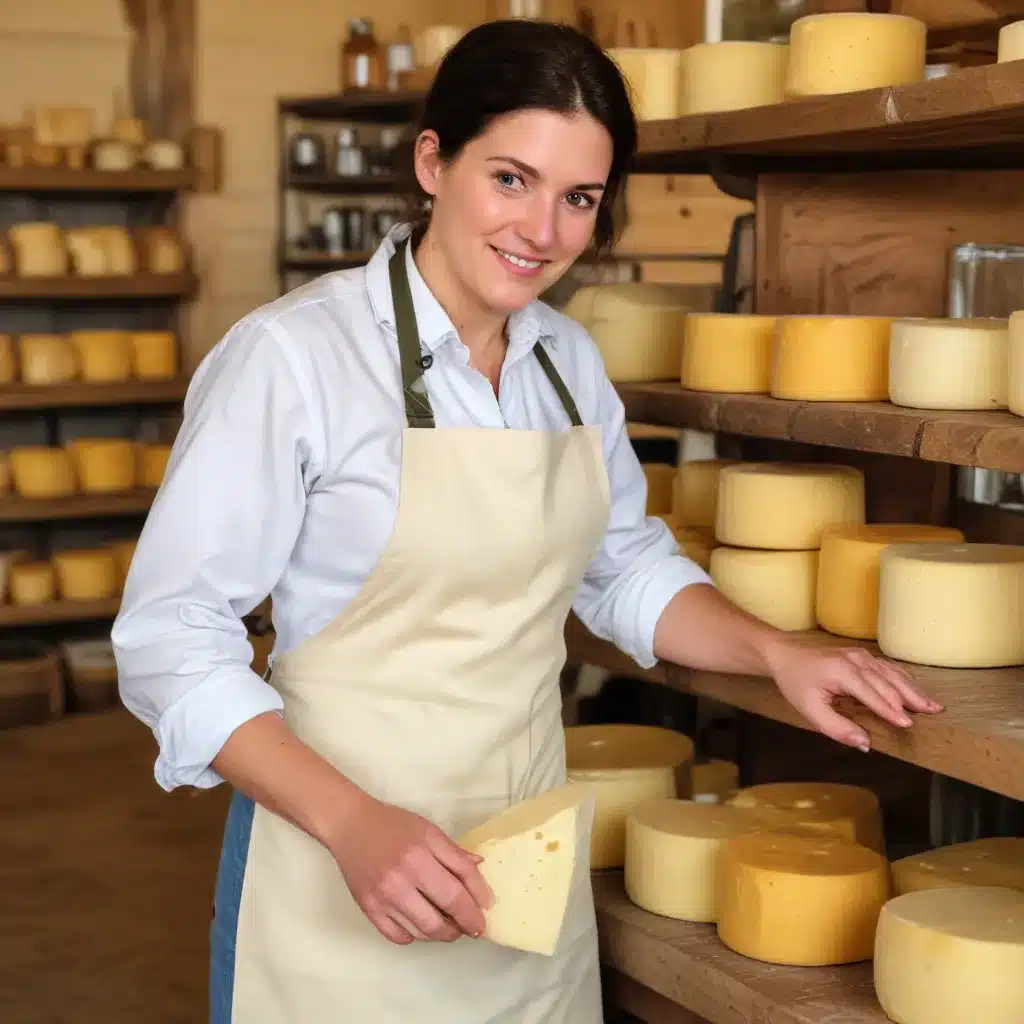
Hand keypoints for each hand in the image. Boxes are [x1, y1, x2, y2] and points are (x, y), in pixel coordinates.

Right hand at [328, 793, 492, 945]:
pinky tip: (421, 925)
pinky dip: (415, 936)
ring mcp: (383, 900)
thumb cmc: (393, 825)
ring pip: (422, 932)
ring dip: (442, 934)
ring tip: (451, 927)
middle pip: (441, 918)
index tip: (486, 911)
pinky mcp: (369, 910)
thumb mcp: (429, 831)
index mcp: (419, 858)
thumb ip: (454, 854)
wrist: (351, 826)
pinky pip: (399, 936)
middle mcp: (400, 882)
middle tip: (472, 927)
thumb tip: (479, 869)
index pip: (456, 891)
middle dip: (463, 926)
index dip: (476, 904)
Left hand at [762, 637, 942, 750]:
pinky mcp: (862, 656)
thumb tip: (865, 744)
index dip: (890, 711)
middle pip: (888, 683)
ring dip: (912, 690)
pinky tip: (916, 690)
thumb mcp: (810, 710)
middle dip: (910, 700)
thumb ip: (837, 728)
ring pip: (892, 674)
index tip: (908, 725)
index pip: (873, 695)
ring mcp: (861, 656)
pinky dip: (904, 679)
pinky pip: (888, 668)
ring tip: (933, 705)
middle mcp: (856, 660)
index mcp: (843, 672)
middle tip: (932, 716)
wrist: (785, 655)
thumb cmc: (796, 683)